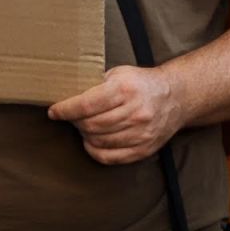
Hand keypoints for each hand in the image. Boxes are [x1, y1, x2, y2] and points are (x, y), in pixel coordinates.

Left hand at [46, 65, 181, 164]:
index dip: (66, 110)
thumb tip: (66, 93)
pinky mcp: (145, 148)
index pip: (86, 104)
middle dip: (74, 122)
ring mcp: (141, 133)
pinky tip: (90, 142)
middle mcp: (135, 112)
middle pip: (91, 125)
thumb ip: (95, 84)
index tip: (54, 111)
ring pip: (99, 142)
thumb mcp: (118, 73)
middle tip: (69, 117)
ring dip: (84, 135)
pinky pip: (111, 157)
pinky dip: (95, 151)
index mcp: (125, 89)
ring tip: (82, 126)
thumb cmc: (141, 83)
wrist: (175, 96)